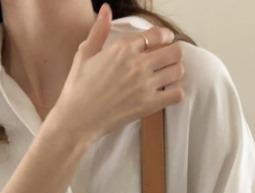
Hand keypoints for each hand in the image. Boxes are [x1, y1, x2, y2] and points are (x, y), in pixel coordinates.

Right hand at [62, 8, 185, 153]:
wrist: (77, 119)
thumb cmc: (78, 87)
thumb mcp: (85, 53)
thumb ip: (99, 30)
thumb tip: (106, 9)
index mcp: (123, 48)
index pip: (156, 34)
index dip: (166, 36)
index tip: (167, 39)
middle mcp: (137, 64)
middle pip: (173, 51)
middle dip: (174, 53)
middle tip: (169, 59)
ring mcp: (144, 85)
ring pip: (177, 71)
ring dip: (175, 71)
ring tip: (168, 75)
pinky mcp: (148, 105)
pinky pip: (176, 95)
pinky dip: (175, 93)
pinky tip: (167, 93)